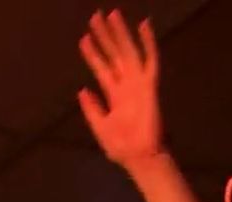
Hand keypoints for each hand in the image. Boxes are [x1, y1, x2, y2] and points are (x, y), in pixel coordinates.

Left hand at [78, 10, 163, 165]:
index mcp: (114, 94)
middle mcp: (126, 84)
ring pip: (128, 51)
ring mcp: (138, 83)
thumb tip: (81, 90)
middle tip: (95, 16)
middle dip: (105, 35)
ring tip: (112, 14)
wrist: (138, 157)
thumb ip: (91, 108)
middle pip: (114, 54)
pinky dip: (148, 43)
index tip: (84, 38)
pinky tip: (144, 25)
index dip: (93, 53)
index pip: (102, 68)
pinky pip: (150, 60)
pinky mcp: (148, 86)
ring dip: (120, 33)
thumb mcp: (99, 126)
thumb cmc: (120, 146)